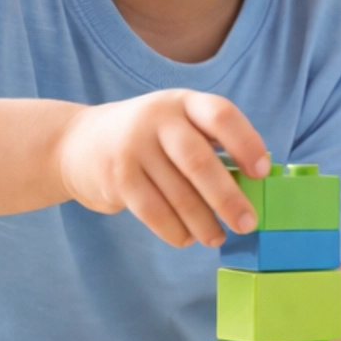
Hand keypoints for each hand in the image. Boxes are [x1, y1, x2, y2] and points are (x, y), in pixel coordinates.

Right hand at [58, 89, 269, 245]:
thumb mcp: (176, 125)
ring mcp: (134, 147)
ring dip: (203, 223)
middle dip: (228, 198)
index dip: (246, 142)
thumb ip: (210, 146)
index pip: (221, 115)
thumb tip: (253, 188)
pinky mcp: (117, 177)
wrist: (76, 142)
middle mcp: (158, 119)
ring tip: (217, 237)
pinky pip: (153, 212)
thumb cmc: (147, 140)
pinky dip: (175, 231)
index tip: (263, 172)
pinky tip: (187, 238)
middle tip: (247, 224)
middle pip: (199, 161)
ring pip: (178, 194)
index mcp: (184, 103)